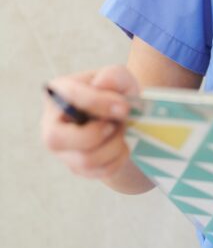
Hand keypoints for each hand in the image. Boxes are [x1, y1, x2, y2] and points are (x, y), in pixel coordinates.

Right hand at [41, 65, 138, 179]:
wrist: (124, 119)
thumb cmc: (117, 94)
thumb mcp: (120, 77)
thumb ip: (113, 75)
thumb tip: (101, 85)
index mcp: (58, 93)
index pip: (70, 99)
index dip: (99, 104)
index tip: (124, 108)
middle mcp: (52, 124)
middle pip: (57, 139)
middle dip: (96, 133)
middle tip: (116, 124)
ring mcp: (62, 150)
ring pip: (85, 159)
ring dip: (114, 145)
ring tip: (121, 131)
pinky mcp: (76, 167)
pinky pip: (99, 172)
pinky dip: (119, 159)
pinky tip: (121, 145)